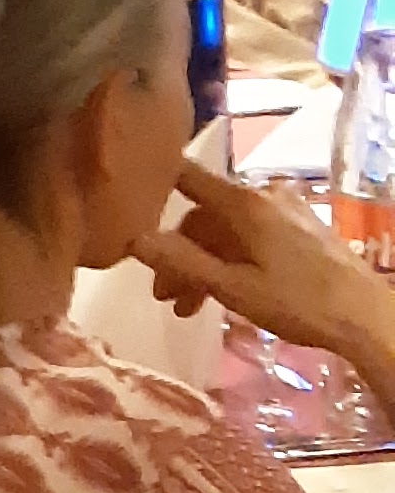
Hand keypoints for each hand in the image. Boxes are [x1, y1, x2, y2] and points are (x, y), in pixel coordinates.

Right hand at [130, 155, 393, 381]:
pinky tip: (228, 290)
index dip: (153, 181)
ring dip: (205, 263)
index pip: (185, 176)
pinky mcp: (301, 227)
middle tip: (165, 296)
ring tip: (192, 307)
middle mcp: (262, 195)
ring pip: (228, 230)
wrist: (366, 316)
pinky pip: (252, 234)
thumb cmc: (298, 302)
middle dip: (180, 254)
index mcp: (243, 203)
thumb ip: (183, 262)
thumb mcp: (233, 288)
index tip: (126, 200)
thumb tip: (134, 238)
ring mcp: (285, 209)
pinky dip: (232, 259)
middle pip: (205, 216)